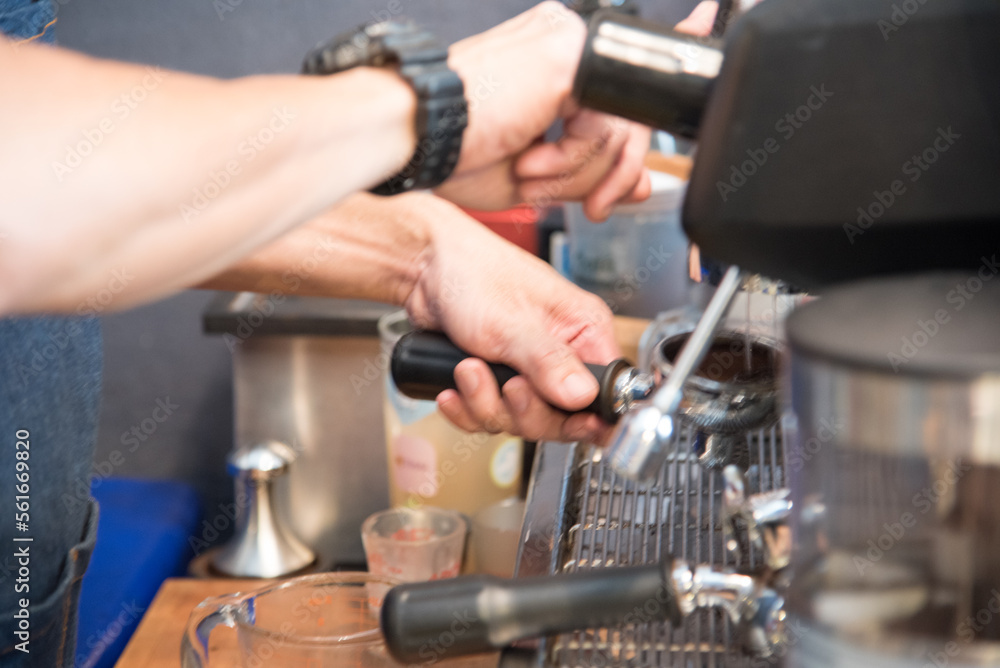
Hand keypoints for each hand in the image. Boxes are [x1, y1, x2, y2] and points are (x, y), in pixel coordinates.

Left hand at [404, 196, 619, 442]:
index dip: (588, 416)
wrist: (424, 267)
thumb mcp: (512, 322)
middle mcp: (561, 353)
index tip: (569, 425)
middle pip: (560, 417)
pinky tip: (452, 391)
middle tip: (506, 387)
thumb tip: (583, 396)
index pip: (604, 390)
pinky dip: (467, 408)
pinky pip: (490, 415)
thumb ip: (549, 362)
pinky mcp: (497, 379)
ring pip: (520, 419)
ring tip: (468, 371)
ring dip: (486, 404)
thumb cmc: (472, 273)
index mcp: (583, 331)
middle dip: (524, 410)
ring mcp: (527, 370)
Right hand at [439, 2, 651, 220]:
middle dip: (611, 177)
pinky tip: (529, 161)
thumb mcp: (539, 175)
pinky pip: (602, 126)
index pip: (617, 101)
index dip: (625, 148)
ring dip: (577, 176)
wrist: (416, 136)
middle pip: (629, 117)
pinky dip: (569, 162)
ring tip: (529, 177)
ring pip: (620, 127)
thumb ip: (592, 173)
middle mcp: (565, 44)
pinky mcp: (569, 60)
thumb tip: (642, 185)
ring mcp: (569, 45)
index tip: (614, 180)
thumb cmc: (455, 150)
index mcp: (554, 63)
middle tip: (593, 208)